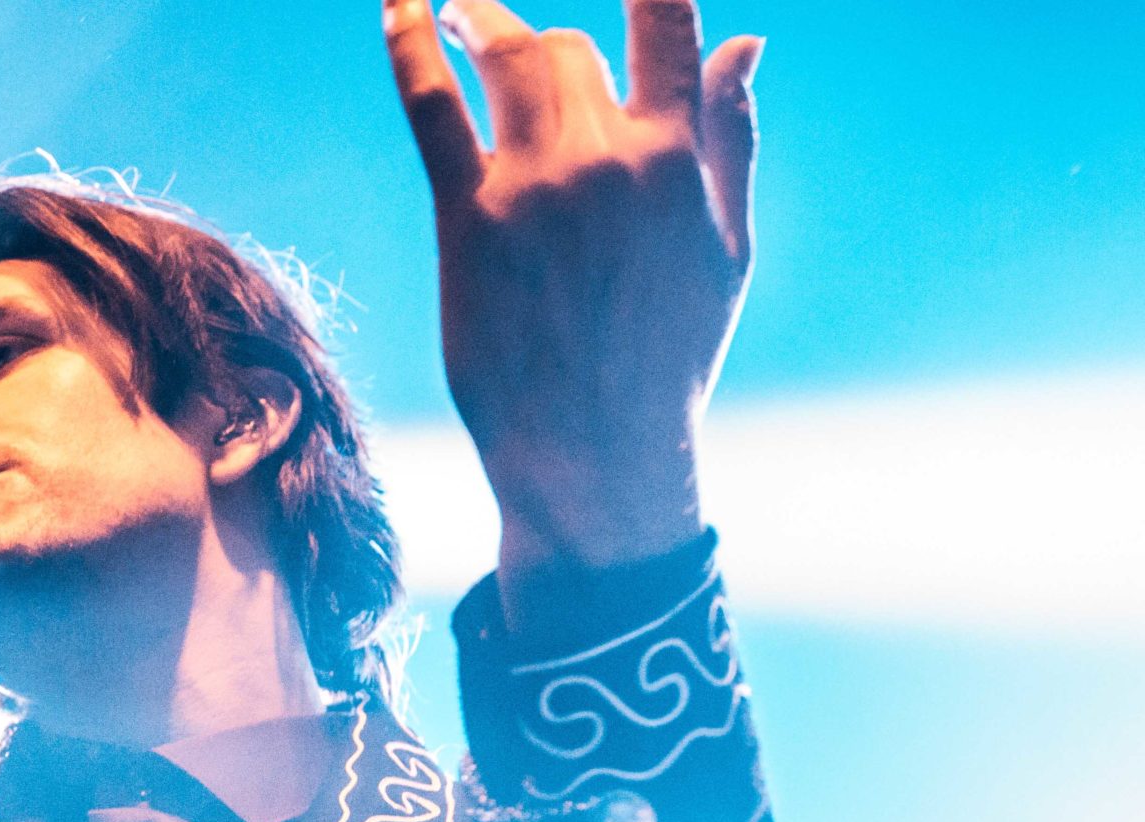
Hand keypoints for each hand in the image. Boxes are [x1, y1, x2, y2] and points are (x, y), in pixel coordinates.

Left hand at [383, 0, 761, 604]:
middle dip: (542, 42)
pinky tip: (397, 5)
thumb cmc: (665, 358)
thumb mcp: (725, 249)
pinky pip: (434, 108)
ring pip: (509, 55)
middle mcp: (608, 160)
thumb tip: (748, 39)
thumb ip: (732, 140)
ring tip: (452, 10)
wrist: (596, 453)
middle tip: (506, 46)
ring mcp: (536, 186)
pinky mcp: (470, 219)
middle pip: (567, 46)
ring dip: (475, 17)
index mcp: (676, 162)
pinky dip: (409, 46)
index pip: (668, 25)